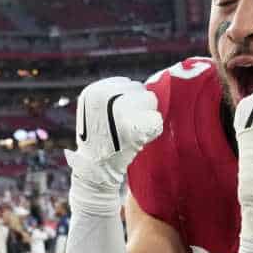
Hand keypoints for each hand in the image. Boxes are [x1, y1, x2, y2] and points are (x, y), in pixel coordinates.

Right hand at [65, 77, 162, 192]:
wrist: (95, 170)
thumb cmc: (102, 139)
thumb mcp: (98, 110)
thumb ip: (116, 94)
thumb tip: (158, 81)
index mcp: (93, 92)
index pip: (128, 85)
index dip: (129, 103)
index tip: (118, 120)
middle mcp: (104, 97)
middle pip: (140, 90)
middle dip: (139, 108)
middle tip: (126, 128)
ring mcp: (118, 111)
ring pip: (151, 101)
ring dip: (146, 117)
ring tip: (131, 132)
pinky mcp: (133, 127)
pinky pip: (157, 120)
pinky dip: (153, 131)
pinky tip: (139, 140)